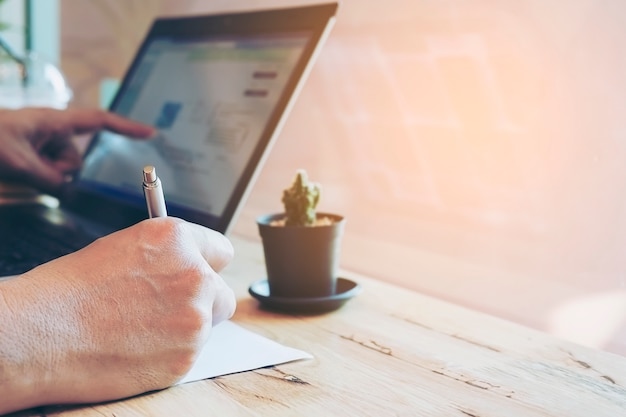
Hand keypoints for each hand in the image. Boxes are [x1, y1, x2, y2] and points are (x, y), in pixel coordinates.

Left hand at [0, 107, 154, 193]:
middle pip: (76, 158)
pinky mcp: (32, 157)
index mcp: (54, 121)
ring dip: (44, 176)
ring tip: (17, 168)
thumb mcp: (17, 161)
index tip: (150, 133)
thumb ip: (47, 177)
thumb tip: (64, 189)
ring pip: (61, 171)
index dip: (127, 128)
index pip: (99, 121)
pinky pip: (48, 175)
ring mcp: (41, 145)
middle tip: (31, 169)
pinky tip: (19, 172)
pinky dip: (38, 178)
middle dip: (59, 170)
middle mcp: (51, 132)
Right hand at [0, 217, 235, 412]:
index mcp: (177, 240)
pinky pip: (188, 354)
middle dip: (203, 302)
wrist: (41, 334)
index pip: (221, 250)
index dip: (208, 264)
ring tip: (139, 330)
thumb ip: (168, 256)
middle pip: (222, 293)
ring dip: (184, 329)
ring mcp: (194, 319)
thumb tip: (188, 265)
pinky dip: (169, 354)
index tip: (201, 273)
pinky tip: (135, 348)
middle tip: (170, 310)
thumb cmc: (71, 290)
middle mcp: (195, 275)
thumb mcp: (125, 249)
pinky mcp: (185, 357)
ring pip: (207, 325)